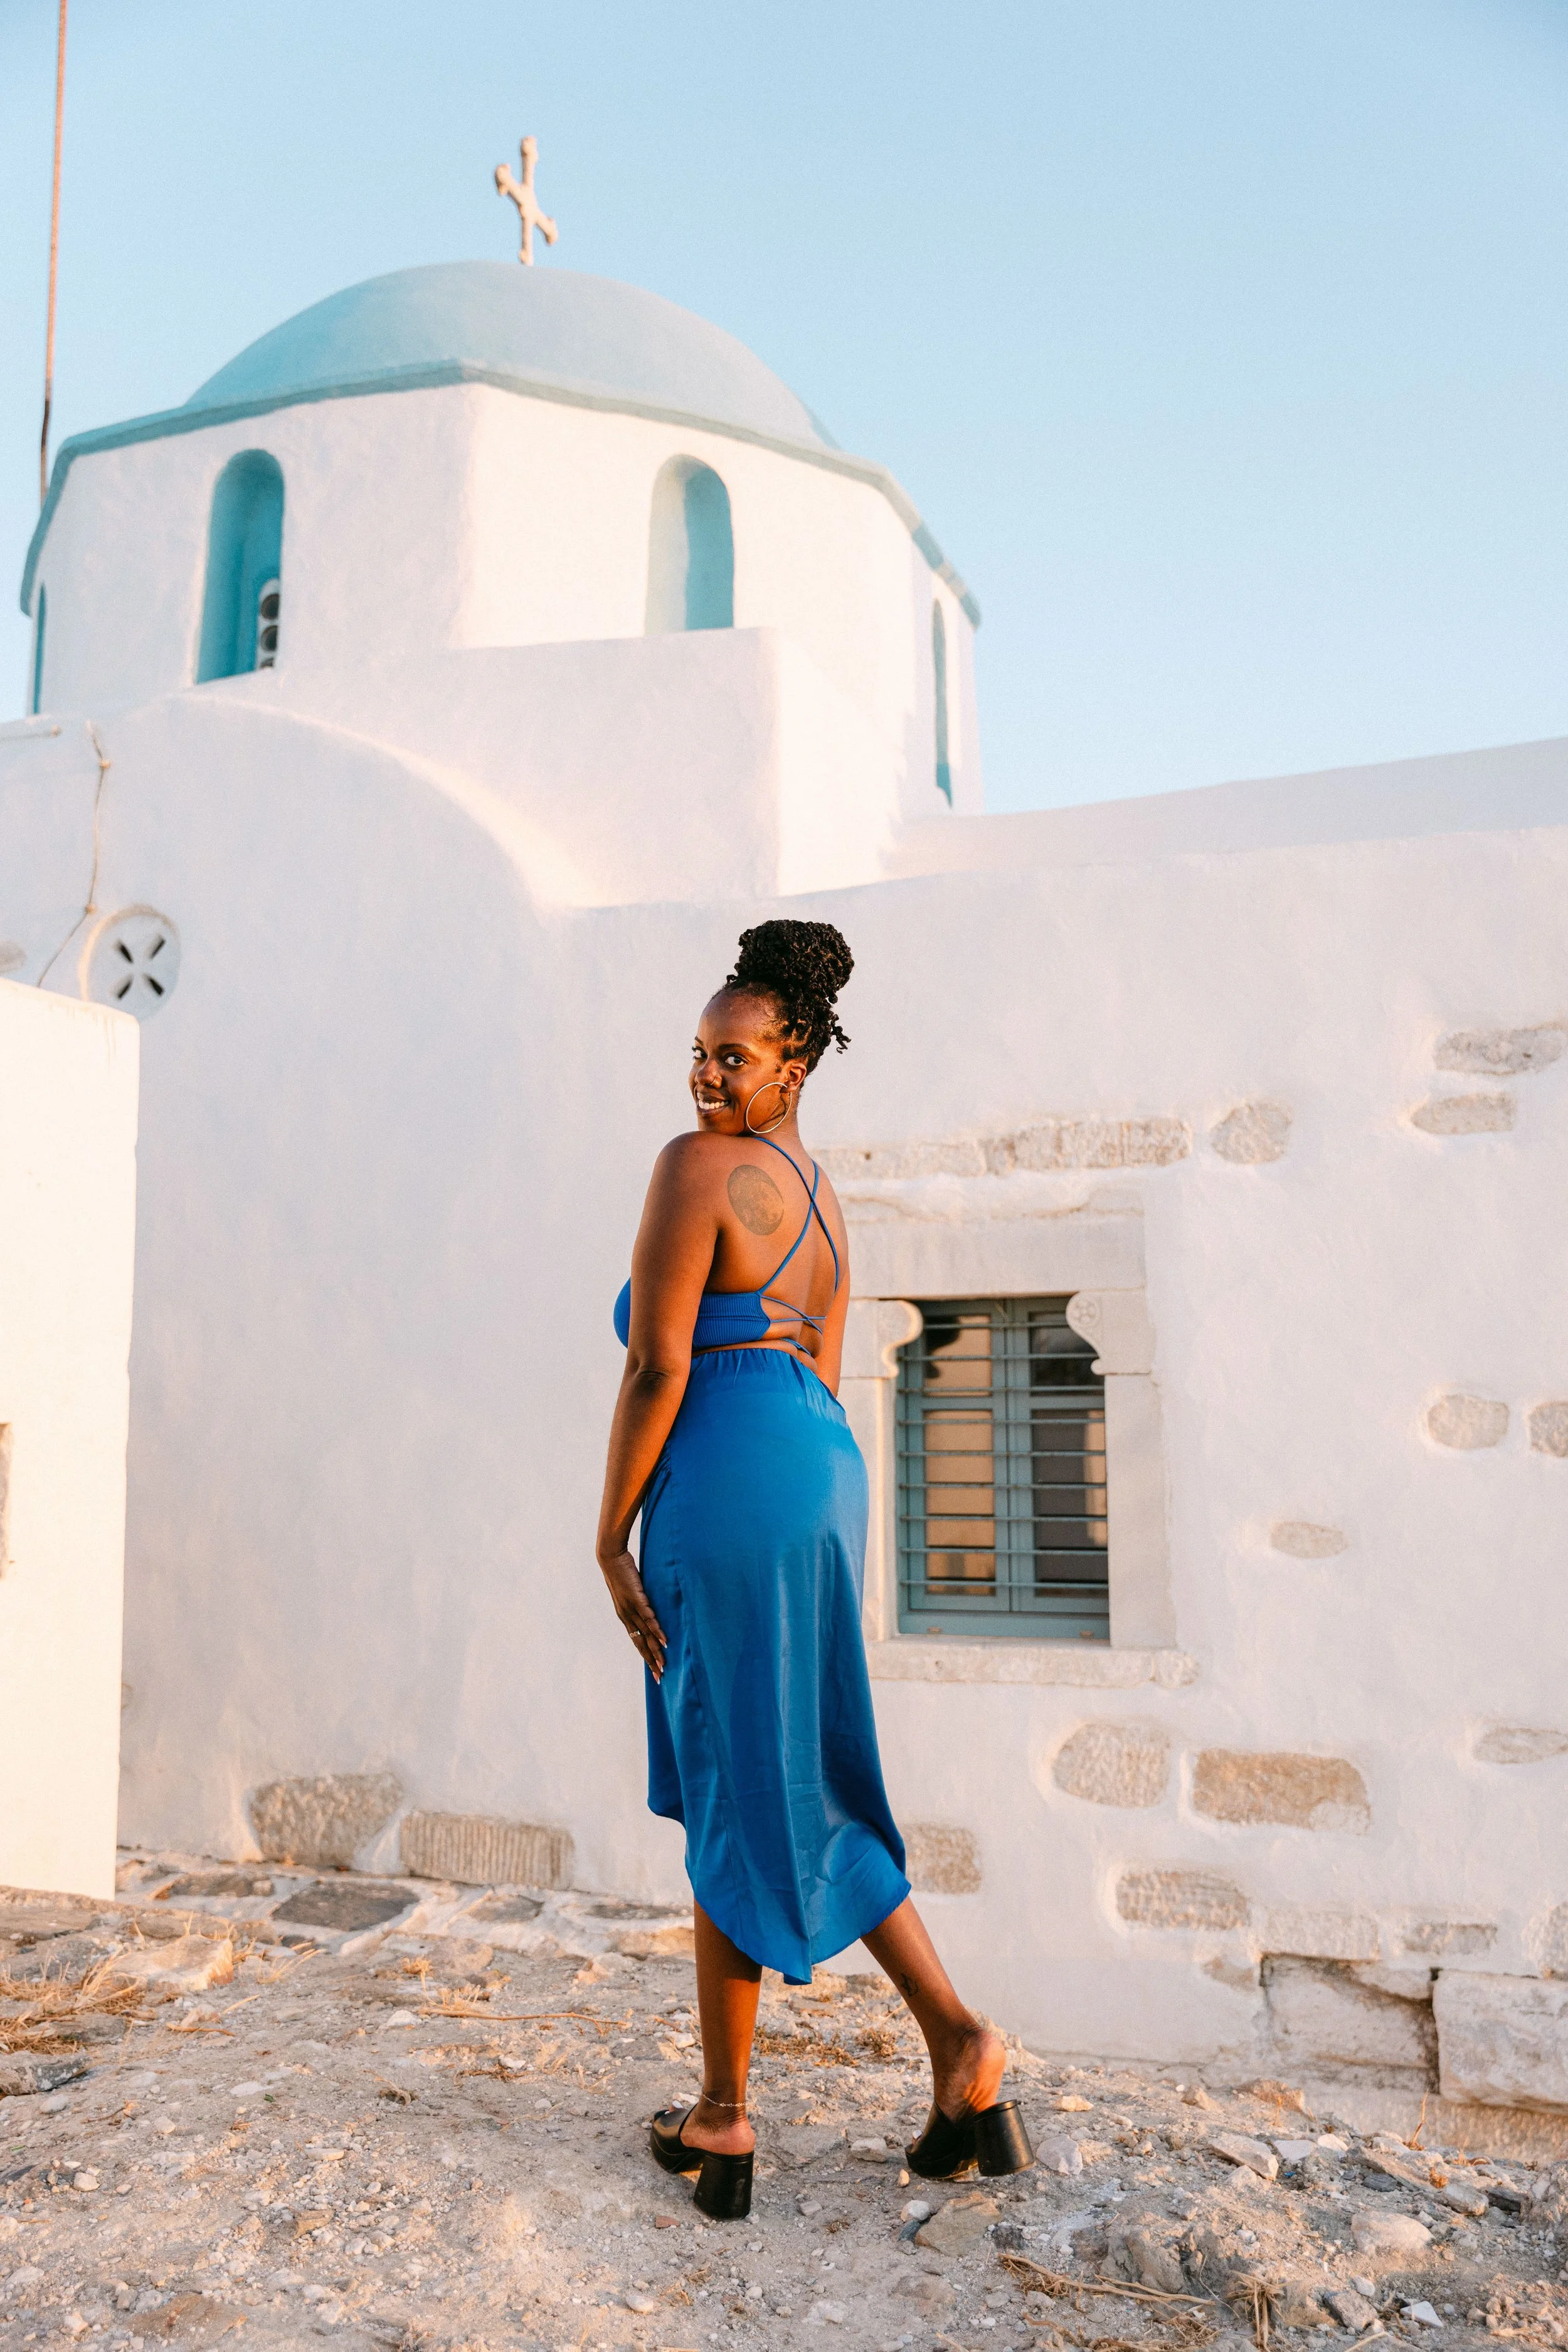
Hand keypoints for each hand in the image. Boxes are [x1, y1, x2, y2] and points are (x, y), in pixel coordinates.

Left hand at [599, 1550, 667, 1681]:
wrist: (610, 1557)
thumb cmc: (622, 1572)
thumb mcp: (631, 1591)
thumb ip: (640, 1601)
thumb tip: (650, 1607)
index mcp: (625, 1616)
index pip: (637, 1641)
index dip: (645, 1656)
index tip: (654, 1670)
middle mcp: (626, 1617)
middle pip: (641, 1644)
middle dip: (651, 1661)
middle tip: (660, 1676)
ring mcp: (631, 1609)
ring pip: (645, 1635)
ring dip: (655, 1650)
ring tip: (664, 1664)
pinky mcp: (636, 1599)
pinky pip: (648, 1619)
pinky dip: (656, 1631)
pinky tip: (664, 1641)